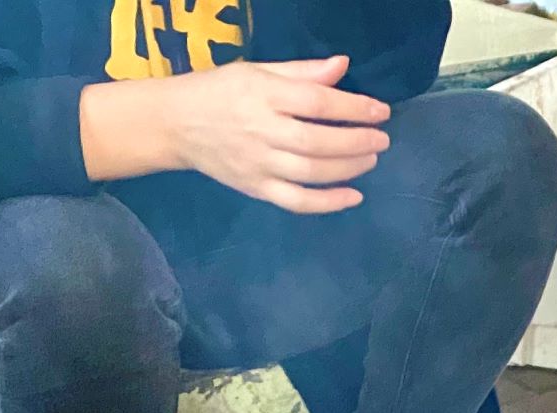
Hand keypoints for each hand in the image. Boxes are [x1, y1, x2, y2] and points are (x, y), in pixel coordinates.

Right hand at [82, 57, 390, 213]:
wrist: (176, 124)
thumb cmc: (221, 91)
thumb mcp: (258, 71)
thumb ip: (301, 72)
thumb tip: (342, 66)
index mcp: (263, 95)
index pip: (317, 102)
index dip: (354, 107)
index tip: (381, 111)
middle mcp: (261, 130)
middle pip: (318, 141)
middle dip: (356, 141)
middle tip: (381, 139)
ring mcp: (258, 164)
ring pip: (311, 172)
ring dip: (348, 168)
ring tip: (370, 158)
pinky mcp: (256, 188)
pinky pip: (297, 202)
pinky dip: (328, 203)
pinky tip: (353, 196)